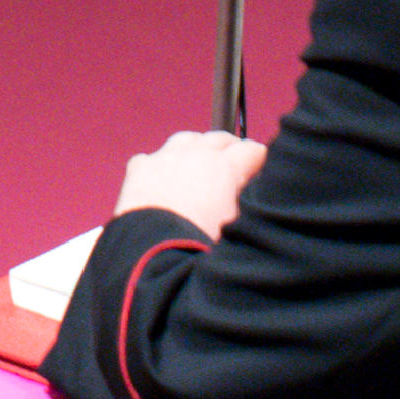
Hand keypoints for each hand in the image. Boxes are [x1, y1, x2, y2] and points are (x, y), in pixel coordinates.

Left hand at [113, 130, 265, 234]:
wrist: (154, 259)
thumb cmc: (203, 248)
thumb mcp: (239, 227)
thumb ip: (247, 203)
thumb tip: (249, 196)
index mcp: (224, 168)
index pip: (250, 151)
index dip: (259, 161)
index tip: (261, 170)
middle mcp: (194, 156)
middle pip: (218, 139)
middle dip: (230, 149)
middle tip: (236, 164)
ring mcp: (164, 159)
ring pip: (185, 140)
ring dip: (197, 149)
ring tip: (201, 164)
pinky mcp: (139, 171)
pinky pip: (152, 158)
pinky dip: (161, 165)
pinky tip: (163, 179)